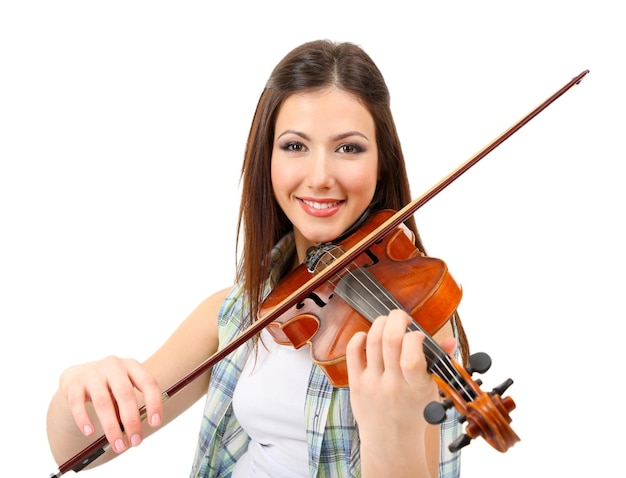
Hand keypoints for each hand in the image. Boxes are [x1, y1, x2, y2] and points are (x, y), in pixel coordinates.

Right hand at [58, 356, 162, 452]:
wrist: (78, 374)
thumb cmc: (110, 386)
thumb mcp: (124, 388)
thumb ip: (130, 404)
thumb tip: (135, 430)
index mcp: (131, 366)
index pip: (148, 382)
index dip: (154, 403)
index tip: (155, 424)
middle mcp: (113, 366)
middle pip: (125, 394)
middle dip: (132, 421)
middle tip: (136, 441)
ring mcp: (93, 373)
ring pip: (103, 402)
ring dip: (112, 427)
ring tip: (118, 445)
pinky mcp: (74, 384)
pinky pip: (78, 404)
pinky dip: (84, 420)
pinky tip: (90, 432)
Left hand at [345, 309, 455, 475]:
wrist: (390, 442)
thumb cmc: (414, 413)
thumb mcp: (432, 391)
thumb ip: (440, 364)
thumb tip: (450, 339)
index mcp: (416, 388)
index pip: (412, 357)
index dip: (415, 337)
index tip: (419, 336)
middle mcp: (393, 385)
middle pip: (390, 340)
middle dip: (397, 318)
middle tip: (403, 318)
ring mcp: (372, 384)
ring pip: (372, 340)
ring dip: (381, 323)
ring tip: (388, 323)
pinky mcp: (356, 383)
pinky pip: (353, 351)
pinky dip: (360, 337)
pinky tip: (368, 336)